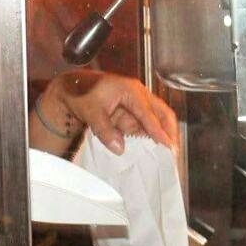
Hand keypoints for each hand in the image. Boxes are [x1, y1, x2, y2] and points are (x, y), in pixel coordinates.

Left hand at [41, 70, 178, 154]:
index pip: (149, 113)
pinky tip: (152, 153)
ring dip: (162, 138)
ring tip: (167, 156)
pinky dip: (150, 140)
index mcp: (131, 91)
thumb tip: (119, 148)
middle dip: (171, 133)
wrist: (72, 89)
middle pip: (163, 114)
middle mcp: (139, 97)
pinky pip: (145, 128)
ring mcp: (137, 107)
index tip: (168, 145)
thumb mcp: (90, 111)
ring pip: (157, 122)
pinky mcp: (132, 116)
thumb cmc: (81, 92)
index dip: (159, 130)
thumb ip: (104, 130)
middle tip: (173, 152)